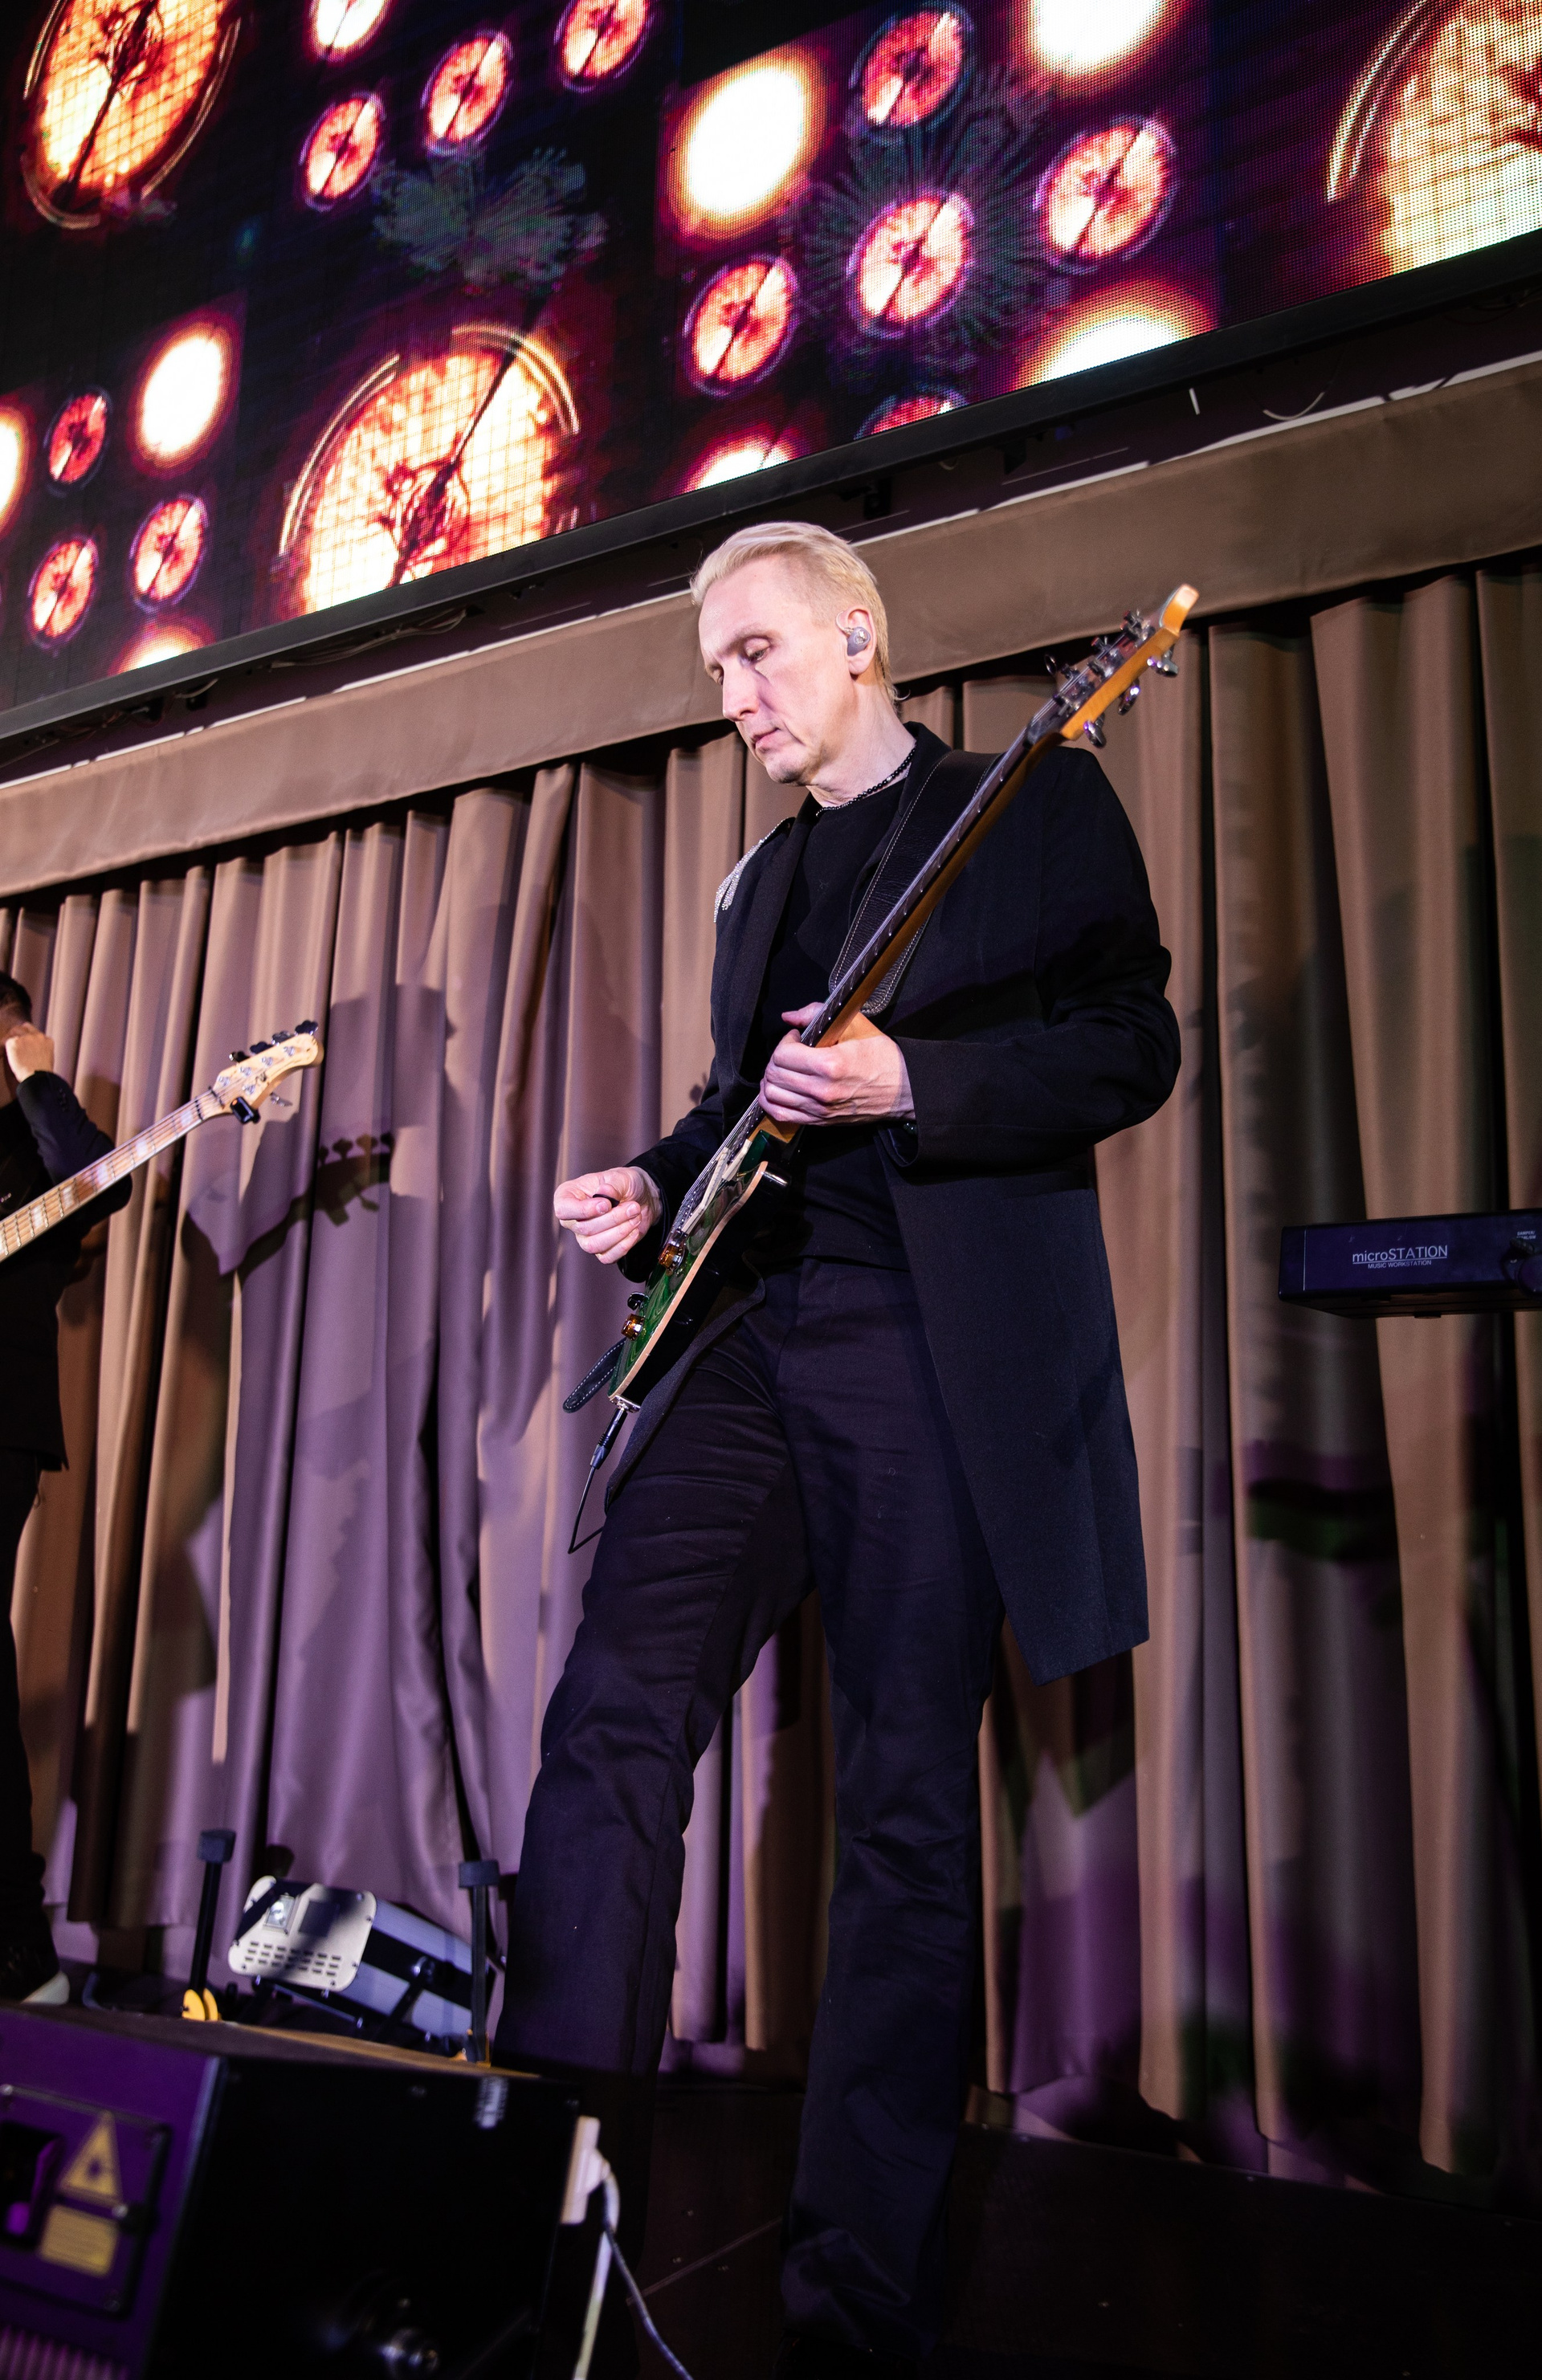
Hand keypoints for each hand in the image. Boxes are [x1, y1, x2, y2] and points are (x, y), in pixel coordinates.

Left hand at [3, 1025, 53, 1082]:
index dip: (28, 1036)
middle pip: (25, 1027)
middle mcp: (38, 1036)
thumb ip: (40, 1050)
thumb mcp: (47, 1059)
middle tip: (12, 1039)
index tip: (24, 1041)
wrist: (37, 1077)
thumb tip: (31, 1052)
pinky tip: (2, 1052)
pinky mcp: (15, 1042)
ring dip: (11, 1037)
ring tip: (5, 1045)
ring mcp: (26, 1038)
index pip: (36, 1033)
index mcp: (47, 1041)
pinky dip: (4, 1046)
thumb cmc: (41, 1074)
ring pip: (15, 1030)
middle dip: (19, 1032)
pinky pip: (7, 1040)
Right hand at [554, 1166, 661, 1266]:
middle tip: (633, 1207)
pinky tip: (634, 1230)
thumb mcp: (620, 1177)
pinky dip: (624, 1245)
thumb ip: (612, 1186)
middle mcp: (573, 1219)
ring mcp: (585, 1237)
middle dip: (613, 1219)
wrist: (642, 1198)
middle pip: (584, 1228)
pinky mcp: (601, 1250)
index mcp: (568, 1196)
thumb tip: (604, 1192)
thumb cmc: (624, 1184)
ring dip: (619, 1232)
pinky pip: (607, 1257)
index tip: (607, 1204)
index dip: (584, 1210)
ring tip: (635, 1216)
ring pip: (593, 1245)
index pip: (563, 1210)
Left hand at [760, 1003, 913, 1125]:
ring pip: (773, 1095)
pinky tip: (776, 1090)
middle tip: (789, 1052)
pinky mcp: (820, 1121)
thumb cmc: (883, 1057)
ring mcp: (819, 1109)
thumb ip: (816, 1013)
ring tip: (782, 1069)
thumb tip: (790, 1016)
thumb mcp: (855, 1025)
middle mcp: (821, 1091)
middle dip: (776, 1058)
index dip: (785, 1042)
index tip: (796, 1038)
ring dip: (771, 1079)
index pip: (783, 1055)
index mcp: (830, 1065)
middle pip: (774, 1074)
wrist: (904, 1089)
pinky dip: (770, 1102)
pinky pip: (781, 1115)